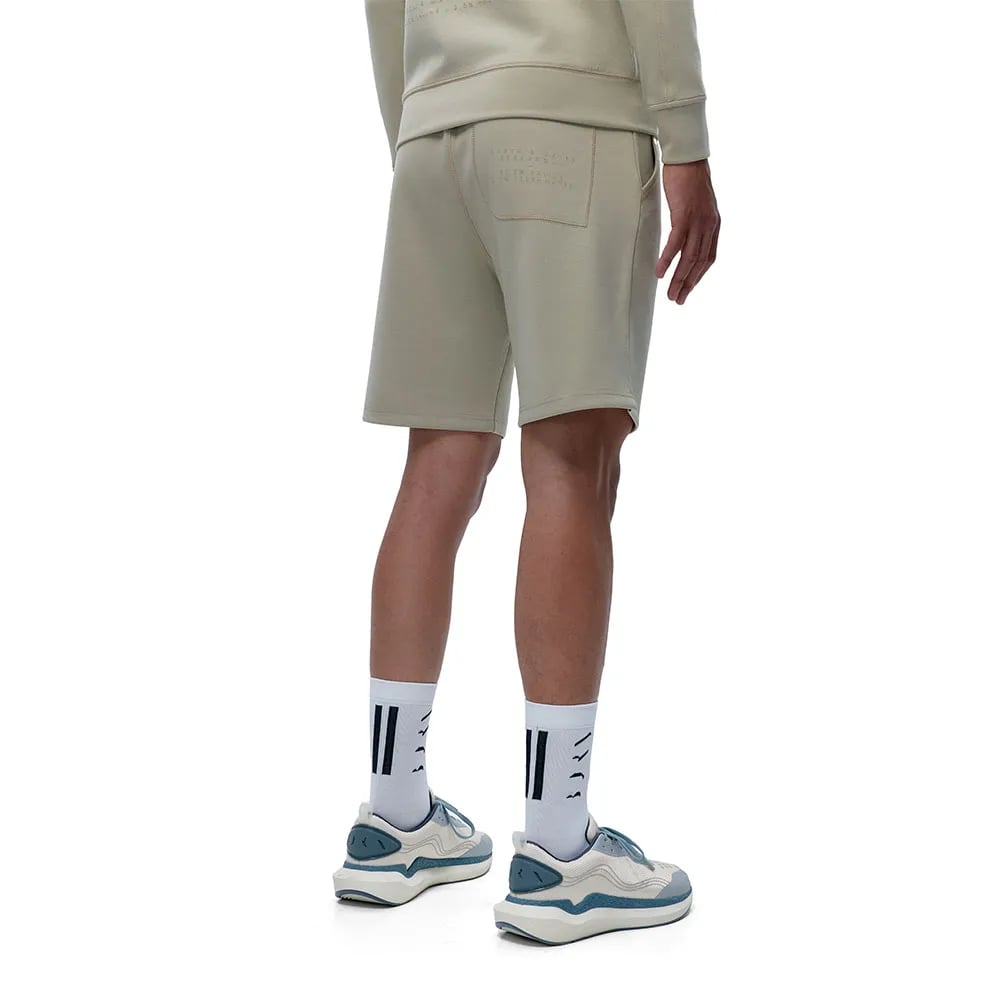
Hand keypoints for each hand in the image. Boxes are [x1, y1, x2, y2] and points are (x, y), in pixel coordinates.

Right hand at [656, 160, 719, 304]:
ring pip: (689, 258)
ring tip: (670, 294)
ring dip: (679, 279)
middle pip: (699, 263)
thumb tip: (684, 233)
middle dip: (688, 284)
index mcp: (713, 225)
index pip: (708, 258)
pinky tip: (660, 273)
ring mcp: (698, 221)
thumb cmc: (688, 178)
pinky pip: (676, 244)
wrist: (688, 157)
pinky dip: (668, 260)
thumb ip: (693, 221)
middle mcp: (709, 226)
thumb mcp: (695, 204)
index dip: (697, 277)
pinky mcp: (684, 215)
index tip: (687, 289)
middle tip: (677, 300)